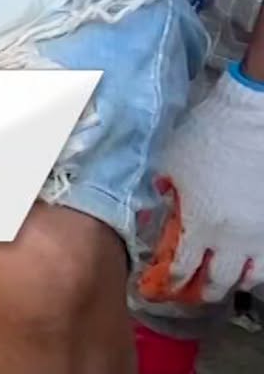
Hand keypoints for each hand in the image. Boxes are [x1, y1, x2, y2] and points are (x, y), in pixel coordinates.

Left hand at [138, 67, 263, 303]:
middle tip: (191, 292)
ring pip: (251, 277)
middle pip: (218, 283)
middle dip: (201, 292)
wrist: (251, 119)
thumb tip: (158, 204)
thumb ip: (162, 191)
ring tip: (222, 279)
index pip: (182, 269)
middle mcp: (232, 238)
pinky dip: (257, 266)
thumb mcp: (170, 163)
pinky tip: (247, 261)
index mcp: (200, 224)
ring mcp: (259, 234)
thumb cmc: (206, 137)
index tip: (160, 288)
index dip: (169, 283)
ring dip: (233, 282)